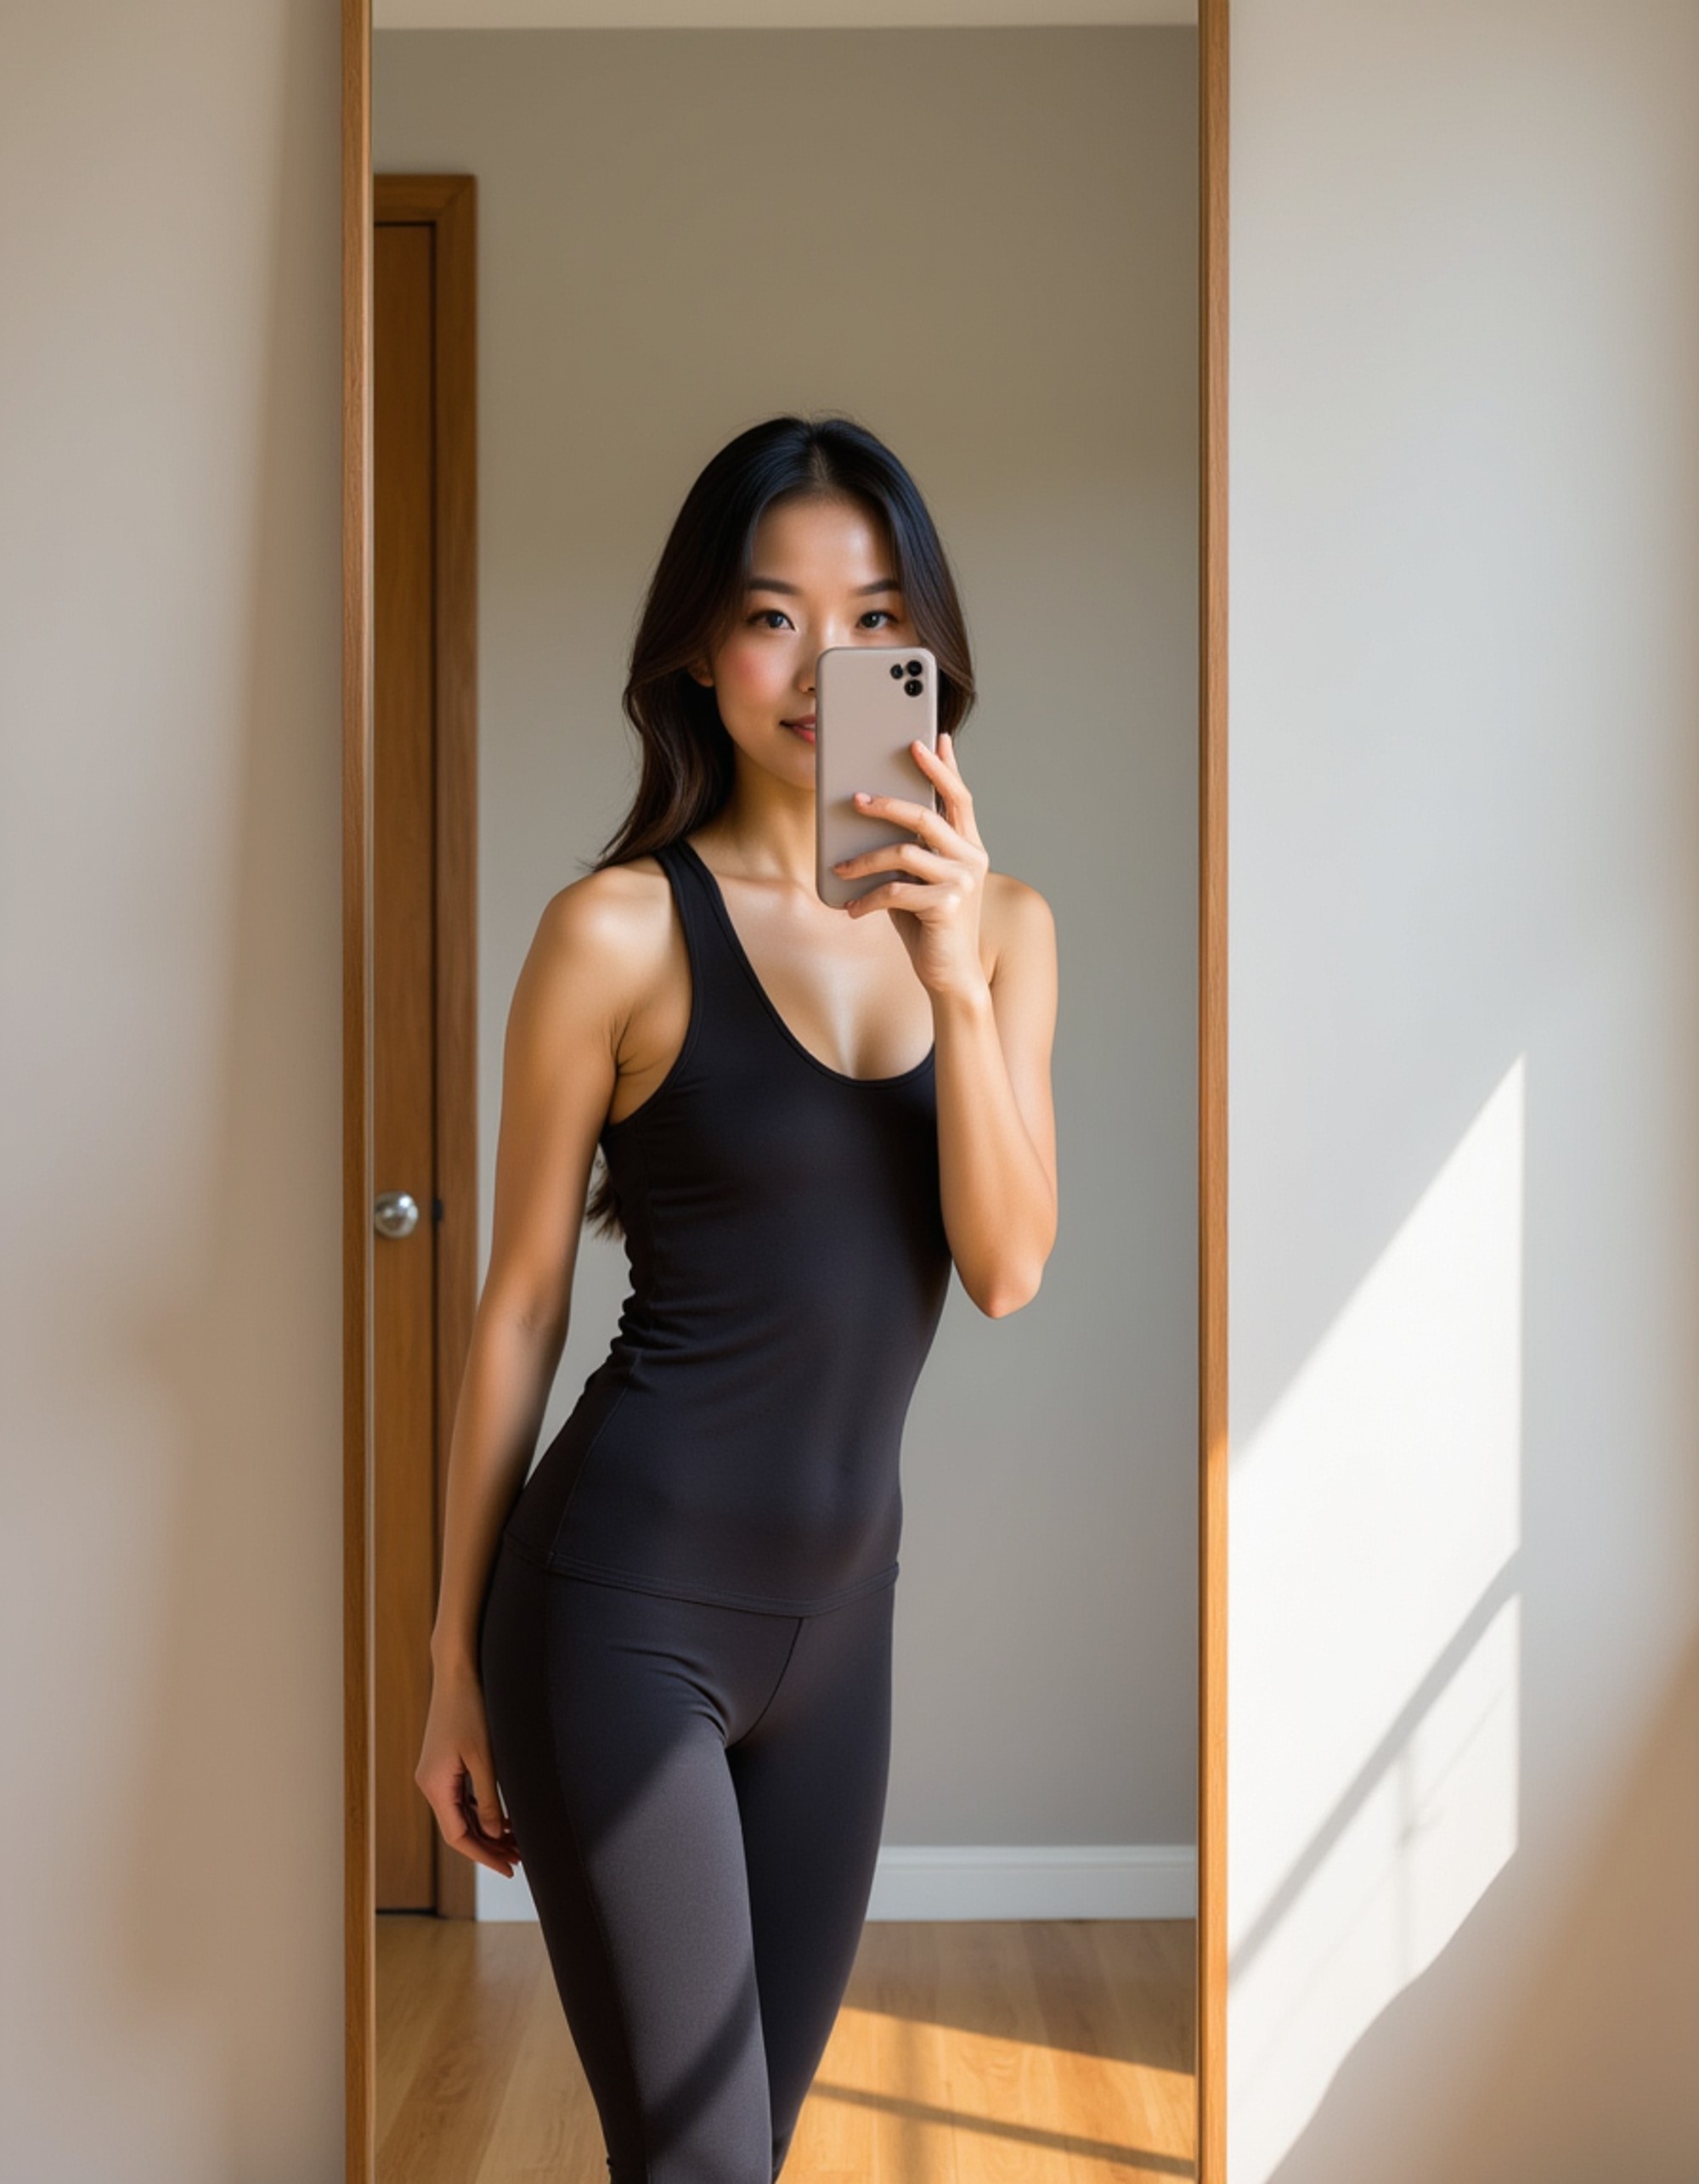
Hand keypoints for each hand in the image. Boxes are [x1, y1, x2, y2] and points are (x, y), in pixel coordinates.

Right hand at [415, 1665, 521, 1876]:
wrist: (458, 1671)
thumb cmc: (471, 1709)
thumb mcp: (485, 1758)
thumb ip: (487, 1799)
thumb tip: (493, 1834)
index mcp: (434, 1785)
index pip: (458, 1836)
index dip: (484, 1856)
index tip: (509, 1868)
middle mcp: (430, 1783)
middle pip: (459, 1828)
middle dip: (489, 1846)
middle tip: (520, 1859)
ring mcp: (436, 1773)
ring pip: (461, 1814)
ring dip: (487, 1830)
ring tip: (517, 1842)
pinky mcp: (445, 1764)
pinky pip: (461, 1798)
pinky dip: (481, 1811)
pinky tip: (504, 1818)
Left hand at [830, 729, 989, 998]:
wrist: (951, 975)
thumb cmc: (930, 926)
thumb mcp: (917, 882)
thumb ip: (907, 851)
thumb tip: (866, 820)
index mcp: (968, 847)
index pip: (959, 796)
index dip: (944, 766)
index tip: (927, 739)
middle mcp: (972, 858)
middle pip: (927, 814)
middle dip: (888, 802)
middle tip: (856, 798)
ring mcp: (962, 881)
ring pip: (904, 851)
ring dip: (864, 860)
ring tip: (839, 868)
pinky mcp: (947, 905)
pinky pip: (896, 890)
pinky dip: (868, 899)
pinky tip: (851, 909)